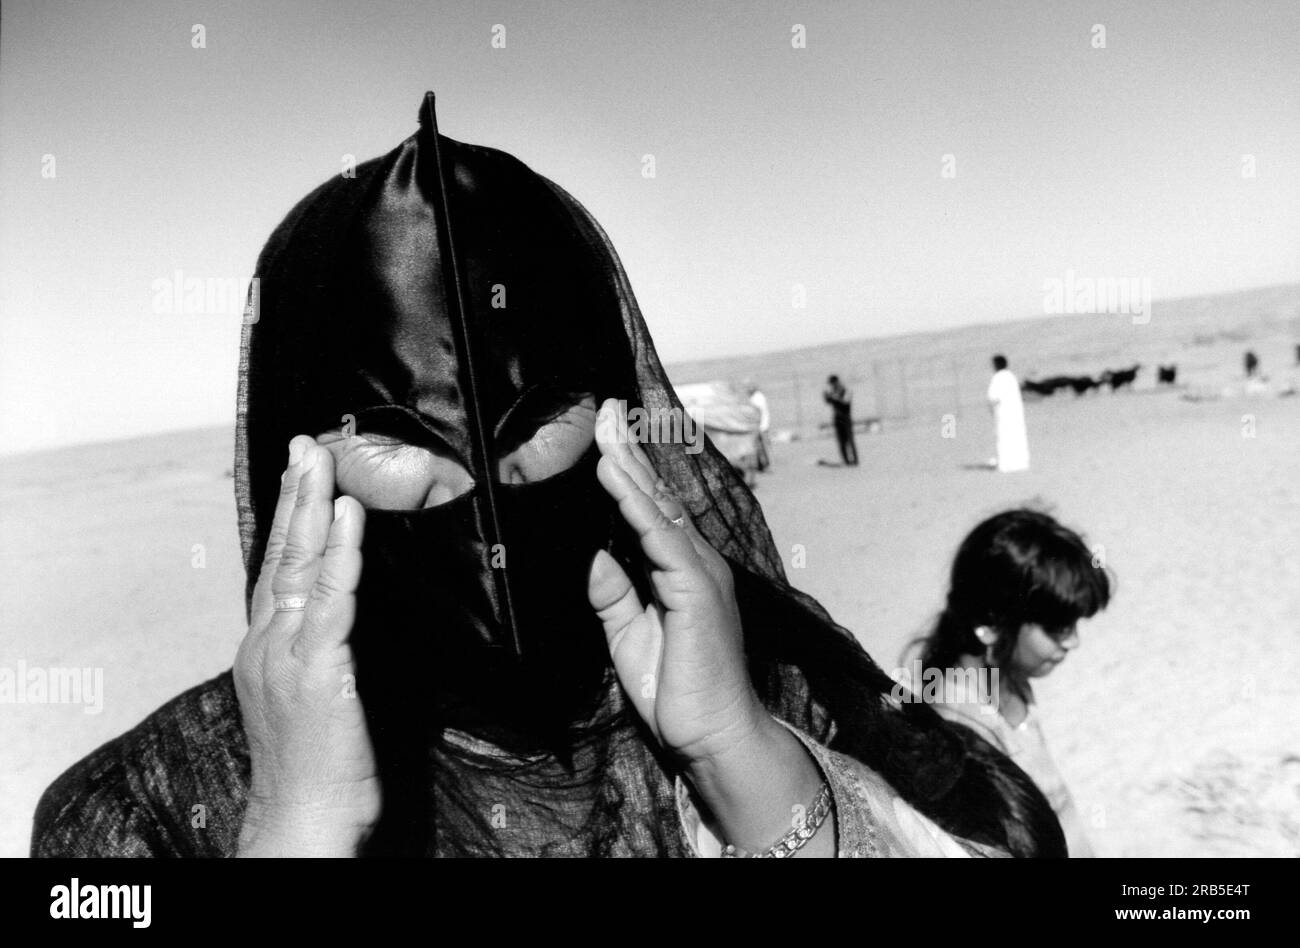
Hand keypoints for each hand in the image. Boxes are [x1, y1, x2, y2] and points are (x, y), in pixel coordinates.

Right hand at [233, 436, 378, 856]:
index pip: (274, 569)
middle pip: (279, 554)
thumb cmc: (319, 767)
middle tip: (306, 442)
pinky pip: (332, 598)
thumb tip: (351, 613)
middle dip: (294, 494)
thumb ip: (325, 649)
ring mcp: (287, 655)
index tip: (298, 473)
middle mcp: (266, 644)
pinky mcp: (319, 670)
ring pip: (298, 565)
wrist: (303, 820)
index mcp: (265, 649)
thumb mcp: (315, 694)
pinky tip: (346, 516)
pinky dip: (339, 552)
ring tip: (322, 458)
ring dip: (312, 505)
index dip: (287, 519)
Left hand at [587, 400, 833, 854]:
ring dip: (628, 464)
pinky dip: (636, 504)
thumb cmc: (677, 693)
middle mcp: (695, 562)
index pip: (648, 512)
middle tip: (603, 407)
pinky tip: (615, 477)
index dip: (625, 471)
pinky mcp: (697, 590)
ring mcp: (700, 573)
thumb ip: (613, 593)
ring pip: (659, 507)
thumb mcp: (628, 636)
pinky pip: (661, 538)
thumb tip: (593, 553)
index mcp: (679, 571)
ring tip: (604, 426)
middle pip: (655, 496)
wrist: (714, 738)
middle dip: (627, 450)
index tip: (603, 433)